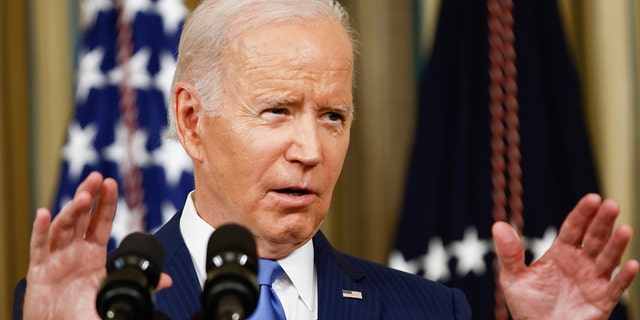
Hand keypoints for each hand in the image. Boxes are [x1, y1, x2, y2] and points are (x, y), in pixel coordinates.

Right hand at [23, 171, 172, 318]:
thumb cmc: (83, 313)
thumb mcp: (113, 294)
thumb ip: (138, 284)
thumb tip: (166, 280)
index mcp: (93, 255)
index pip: (101, 222)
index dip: (106, 203)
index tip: (111, 182)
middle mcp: (74, 252)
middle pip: (81, 218)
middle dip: (89, 196)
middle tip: (97, 177)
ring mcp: (55, 259)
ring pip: (62, 228)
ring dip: (72, 210)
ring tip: (84, 196)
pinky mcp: (38, 272)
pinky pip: (38, 247)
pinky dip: (40, 230)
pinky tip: (44, 214)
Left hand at [493, 193, 638, 319]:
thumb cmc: (528, 306)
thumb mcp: (512, 278)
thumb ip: (508, 253)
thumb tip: (498, 225)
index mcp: (560, 253)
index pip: (573, 228)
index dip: (583, 213)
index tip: (592, 198)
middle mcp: (580, 263)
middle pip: (594, 238)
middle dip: (602, 222)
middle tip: (611, 204)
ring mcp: (592, 281)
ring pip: (607, 259)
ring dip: (616, 245)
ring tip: (624, 229)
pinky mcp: (601, 302)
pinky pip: (615, 288)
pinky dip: (624, 277)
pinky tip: (631, 264)